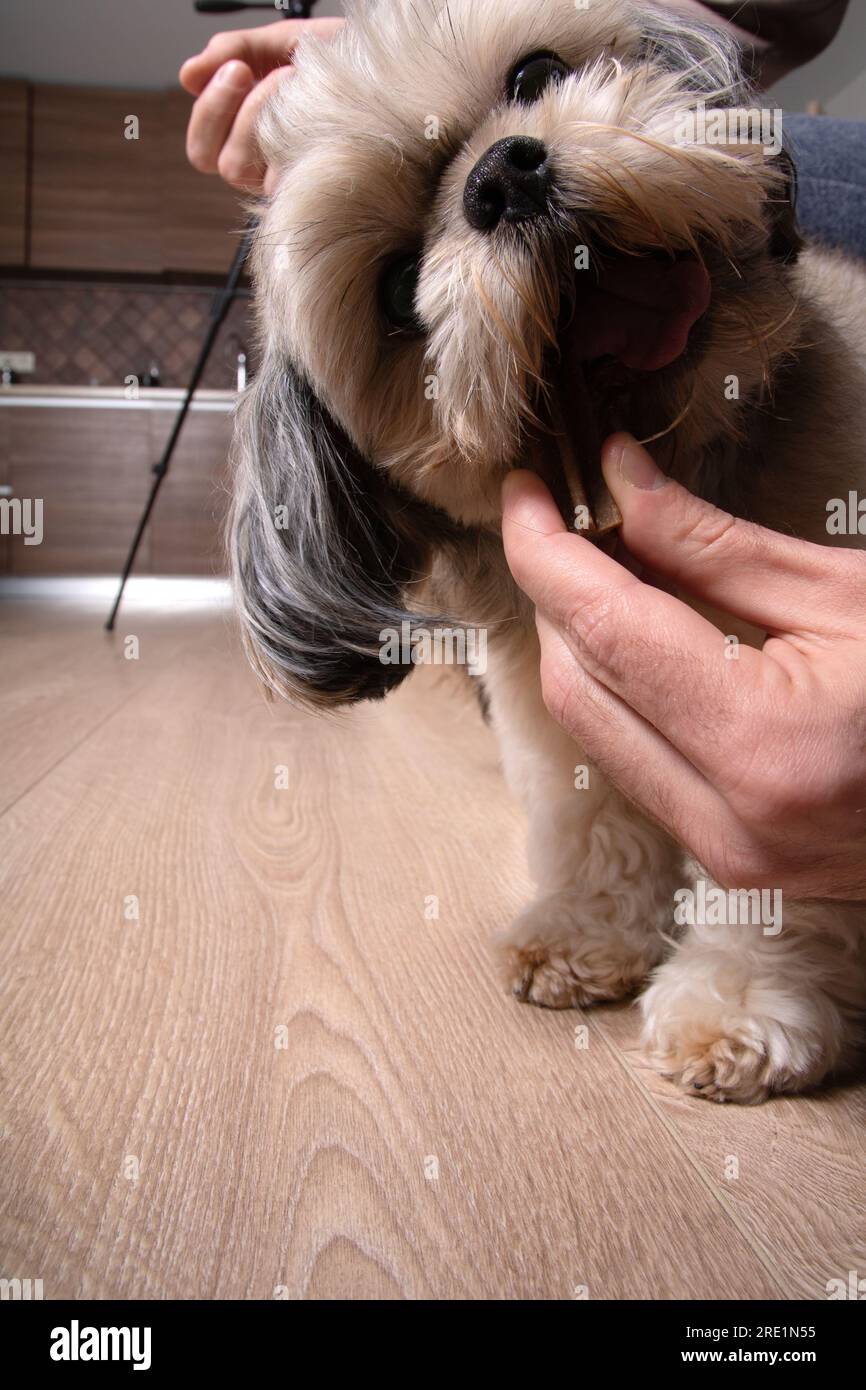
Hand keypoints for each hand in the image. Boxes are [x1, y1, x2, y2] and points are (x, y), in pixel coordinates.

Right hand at [179, 17, 344, 191]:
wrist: (387, 76)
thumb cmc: (338, 64)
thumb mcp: (281, 43)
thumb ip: (233, 51)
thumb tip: (186, 75)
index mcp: (244, 137)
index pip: (201, 146)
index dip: (209, 107)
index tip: (236, 67)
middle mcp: (259, 167)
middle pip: (208, 159)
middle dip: (220, 109)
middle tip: (245, 72)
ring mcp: (281, 181)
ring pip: (237, 167)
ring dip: (256, 115)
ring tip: (290, 81)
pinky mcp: (307, 189)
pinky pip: (279, 175)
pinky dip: (288, 137)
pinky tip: (311, 111)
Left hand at [501, 434, 865, 898]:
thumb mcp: (849, 595)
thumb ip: (716, 547)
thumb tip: (621, 485)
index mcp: (767, 742)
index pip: (604, 631)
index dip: (545, 553)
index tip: (523, 495)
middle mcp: (730, 820)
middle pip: (577, 685)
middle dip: (557, 594)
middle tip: (573, 520)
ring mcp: (727, 854)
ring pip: (593, 731)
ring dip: (583, 644)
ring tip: (614, 569)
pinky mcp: (729, 864)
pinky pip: (633, 764)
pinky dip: (620, 694)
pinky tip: (642, 638)